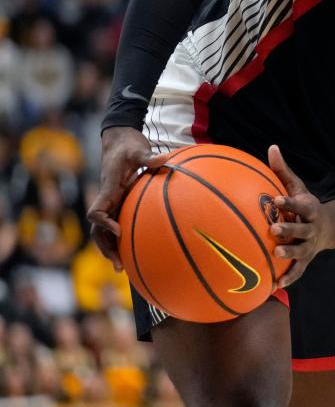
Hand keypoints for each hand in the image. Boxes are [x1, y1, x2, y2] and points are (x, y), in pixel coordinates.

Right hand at [86, 127, 171, 271]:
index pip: (96, 213)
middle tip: (119, 265)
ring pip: (104, 231)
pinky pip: (116, 223)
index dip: (104, 224)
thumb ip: (149, 157)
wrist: (119, 139)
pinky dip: (121, 238)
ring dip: (111, 248)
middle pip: (98, 230)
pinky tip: (135, 250)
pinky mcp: (119, 201)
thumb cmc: (127, 144)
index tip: (118, 231)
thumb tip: (165, 159)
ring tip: (123, 267)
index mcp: (108, 189)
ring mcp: (112, 202)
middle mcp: (107, 199)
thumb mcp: (138, 149)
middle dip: (106, 248)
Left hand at [267, 145, 334, 288]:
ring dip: (289, 253)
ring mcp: (310, 245)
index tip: (277, 199)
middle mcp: (312, 228)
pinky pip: (299, 270)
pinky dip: (289, 277)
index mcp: (310, 209)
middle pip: (302, 229)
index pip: (300, 205)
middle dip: (289, 229)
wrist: (331, 228)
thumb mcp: (298, 188)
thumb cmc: (306, 205)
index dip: (290, 202)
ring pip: (301, 251)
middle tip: (274, 229)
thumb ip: (283, 171)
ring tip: (275, 254)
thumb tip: (271, 147)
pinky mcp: (306, 258)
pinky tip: (276, 285)